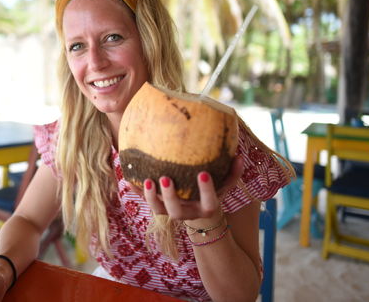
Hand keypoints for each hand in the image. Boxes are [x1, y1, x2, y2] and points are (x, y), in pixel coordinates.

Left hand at [130, 155, 244, 220]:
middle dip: (170, 196)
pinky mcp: (159, 207)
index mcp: (206, 208)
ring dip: (150, 197)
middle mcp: (187, 213)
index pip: (210, 202)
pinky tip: (128, 179)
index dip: (207, 190)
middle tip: (165, 178)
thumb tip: (240, 154)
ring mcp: (171, 212)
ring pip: (159, 210)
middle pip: (176, 211)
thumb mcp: (225, 185)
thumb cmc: (213, 193)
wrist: (199, 214)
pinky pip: (145, 202)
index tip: (203, 174)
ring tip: (147, 180)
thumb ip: (233, 172)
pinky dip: (136, 192)